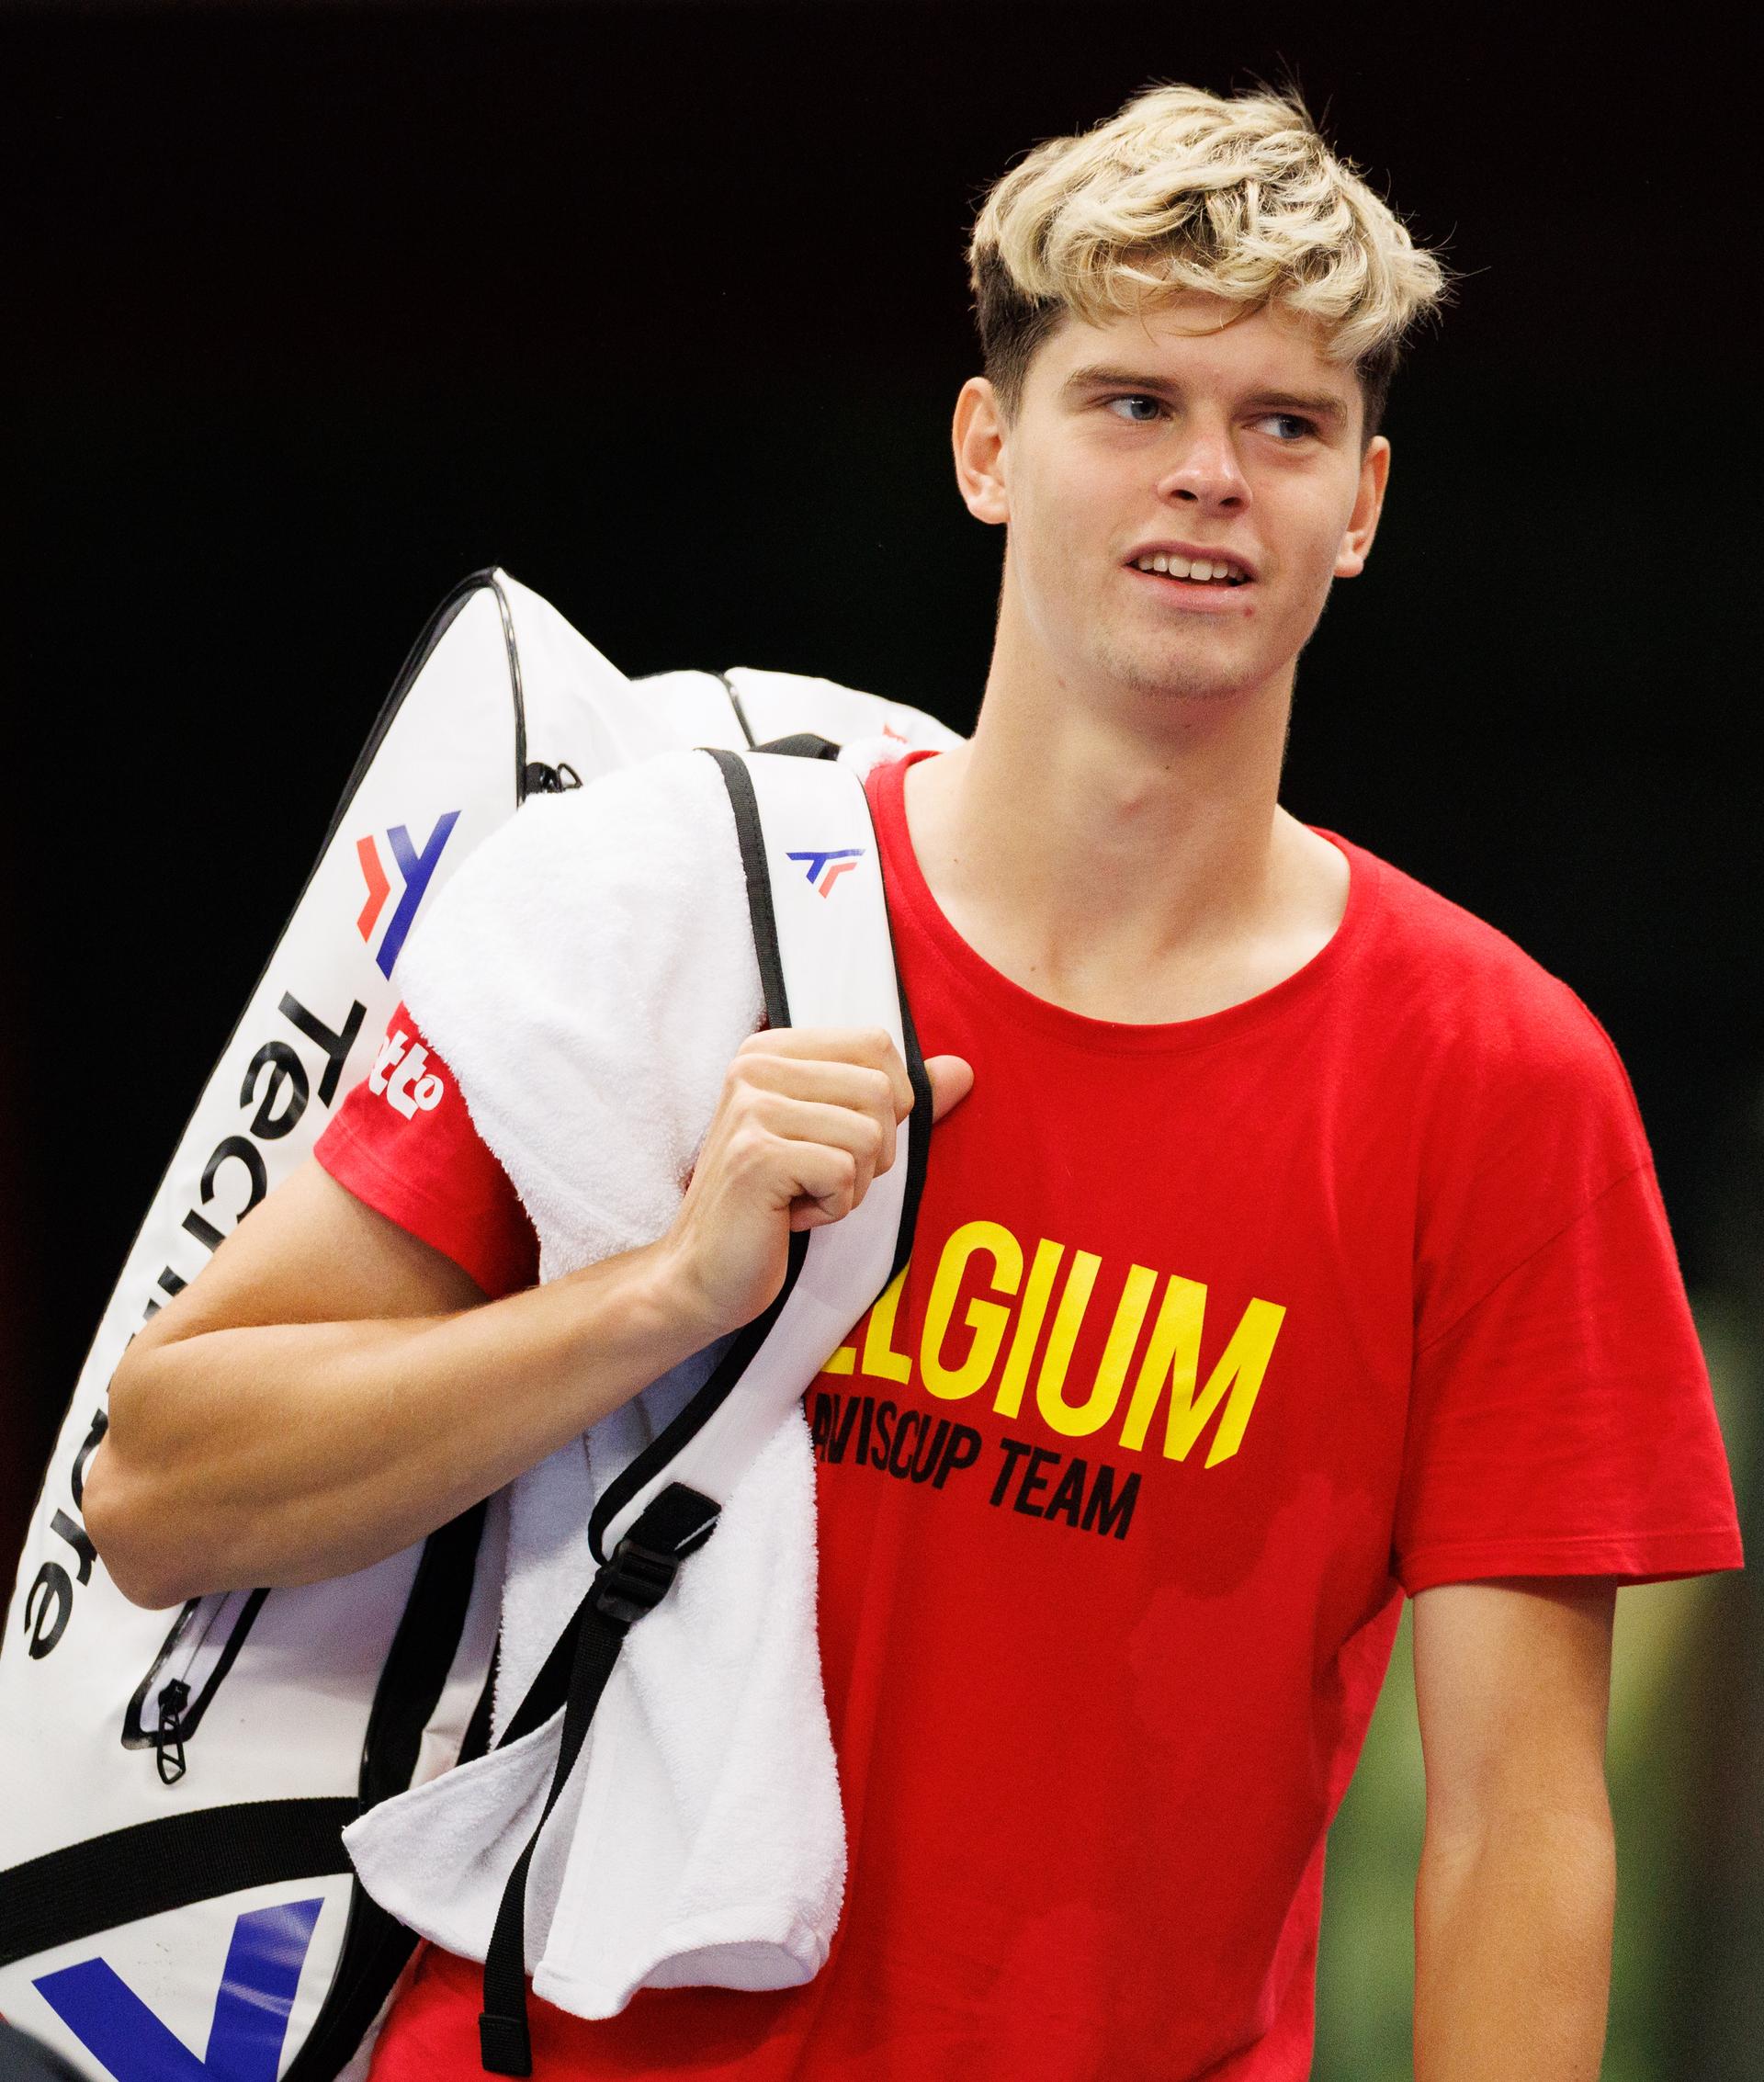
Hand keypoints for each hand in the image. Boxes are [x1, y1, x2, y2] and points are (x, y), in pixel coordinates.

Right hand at [659, 1026, 973, 1338]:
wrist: (702, 1274)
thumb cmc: (772, 1205)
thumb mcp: (835, 1139)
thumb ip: (896, 1101)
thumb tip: (962, 1069)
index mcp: (770, 1049)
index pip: (876, 1045)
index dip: (888, 1104)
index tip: (838, 1141)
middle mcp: (755, 1066)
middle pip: (882, 1091)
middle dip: (872, 1152)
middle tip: (819, 1178)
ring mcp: (752, 1108)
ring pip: (870, 1136)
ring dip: (851, 1185)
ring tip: (802, 1196)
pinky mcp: (757, 1156)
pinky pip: (845, 1174)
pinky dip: (832, 1208)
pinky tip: (789, 1217)